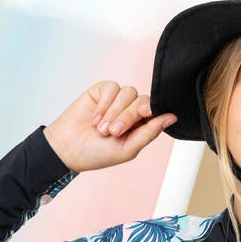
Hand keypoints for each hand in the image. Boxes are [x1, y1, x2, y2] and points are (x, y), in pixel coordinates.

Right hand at [43, 81, 176, 172]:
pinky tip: (96, 118)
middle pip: (143, 101)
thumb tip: (172, 118)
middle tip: (113, 132)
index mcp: (141, 125)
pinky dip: (105, 104)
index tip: (146, 114)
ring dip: (115, 112)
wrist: (68, 149)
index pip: (156, 111)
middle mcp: (131, 111)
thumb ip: (149, 132)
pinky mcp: (102, 91)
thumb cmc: (98, 154)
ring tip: (102, 129)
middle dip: (128, 116)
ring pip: (128, 93)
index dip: (153, 110)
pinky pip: (112, 88)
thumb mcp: (128, 149)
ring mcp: (117, 100)